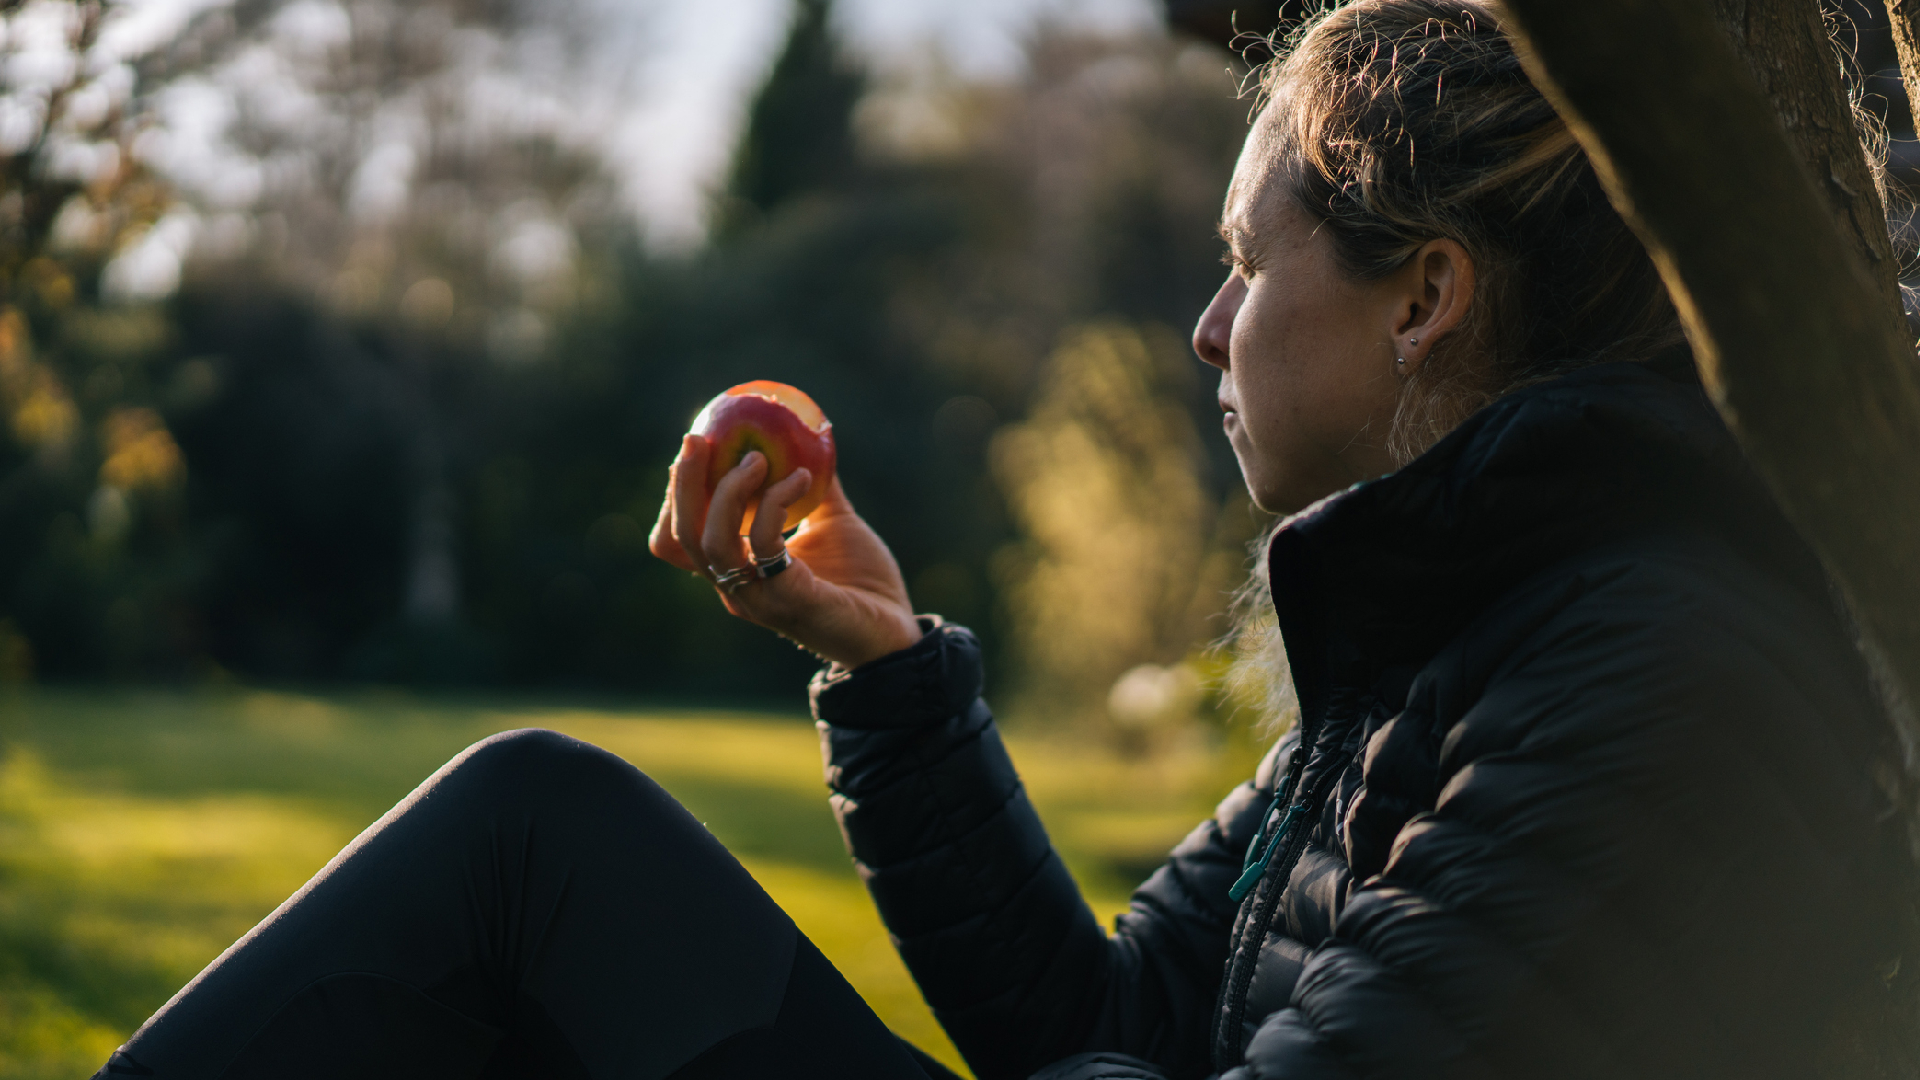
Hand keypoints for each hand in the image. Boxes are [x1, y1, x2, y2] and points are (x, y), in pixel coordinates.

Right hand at [648, 434, 922, 667]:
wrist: (896, 630)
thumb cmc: (862, 581)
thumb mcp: (833, 523)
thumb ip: (816, 487)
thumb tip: (810, 436)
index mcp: (737, 572)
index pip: (680, 538)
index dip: (676, 495)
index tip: (694, 449)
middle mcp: (737, 590)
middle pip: (682, 538)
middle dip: (683, 484)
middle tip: (697, 440)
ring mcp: (759, 599)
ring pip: (712, 543)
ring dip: (728, 491)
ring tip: (757, 458)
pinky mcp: (789, 600)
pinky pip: (764, 545)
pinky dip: (775, 502)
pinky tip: (802, 478)